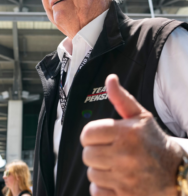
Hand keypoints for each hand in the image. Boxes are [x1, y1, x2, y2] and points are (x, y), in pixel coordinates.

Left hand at [80, 74, 183, 195]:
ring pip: (92, 173)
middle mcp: (125, 156)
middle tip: (108, 150)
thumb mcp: (140, 116)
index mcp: (126, 133)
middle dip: (95, 151)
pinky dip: (102, 187)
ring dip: (99, 169)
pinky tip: (115, 180)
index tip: (99, 136)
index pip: (87, 133)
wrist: (176, 173)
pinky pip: (97, 192)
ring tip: (114, 165)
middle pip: (87, 154)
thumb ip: (121, 98)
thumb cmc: (153, 141)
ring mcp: (126, 179)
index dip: (90, 134)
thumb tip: (110, 79)